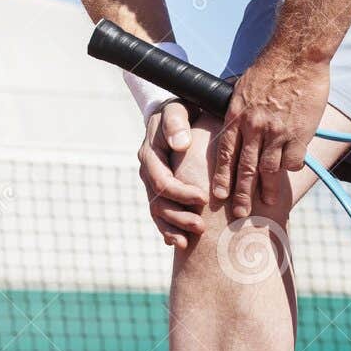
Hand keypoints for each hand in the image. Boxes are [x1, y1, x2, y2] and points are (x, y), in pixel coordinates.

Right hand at [137, 102, 207, 247]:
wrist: (175, 114)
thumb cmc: (181, 109)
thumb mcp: (177, 108)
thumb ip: (176, 122)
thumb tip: (180, 144)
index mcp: (150, 153)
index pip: (162, 180)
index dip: (181, 193)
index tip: (203, 198)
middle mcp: (147, 170)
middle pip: (158, 201)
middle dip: (179, 216)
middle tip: (201, 227)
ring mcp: (151, 182)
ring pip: (157, 212)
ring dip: (173, 227)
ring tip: (189, 240)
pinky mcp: (158, 190)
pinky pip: (158, 214)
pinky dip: (166, 229)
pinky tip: (177, 242)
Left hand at [211, 52, 329, 217]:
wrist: (296, 54)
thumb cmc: (270, 67)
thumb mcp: (242, 88)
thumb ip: (238, 112)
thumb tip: (235, 127)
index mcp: (236, 116)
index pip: (225, 154)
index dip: (222, 177)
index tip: (218, 195)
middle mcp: (254, 127)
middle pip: (246, 169)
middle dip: (241, 194)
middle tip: (240, 213)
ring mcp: (277, 131)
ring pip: (270, 169)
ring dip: (268, 189)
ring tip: (267, 203)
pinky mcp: (299, 132)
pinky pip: (294, 159)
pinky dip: (292, 166)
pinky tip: (291, 170)